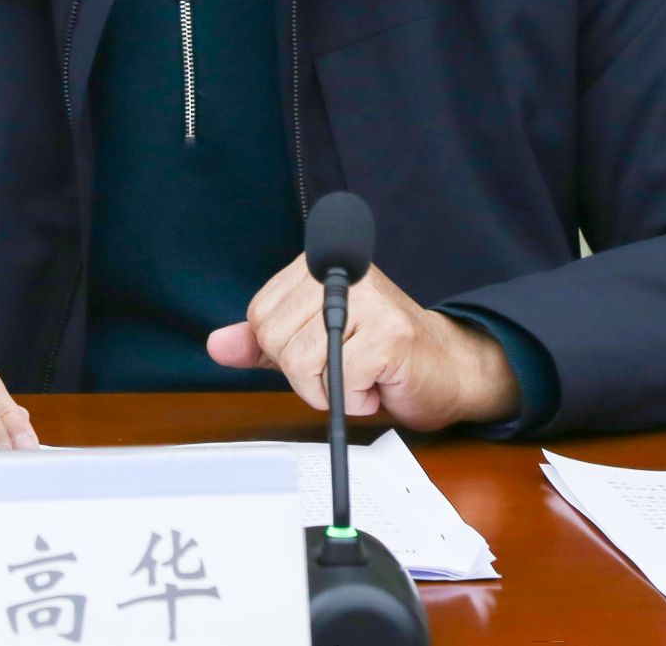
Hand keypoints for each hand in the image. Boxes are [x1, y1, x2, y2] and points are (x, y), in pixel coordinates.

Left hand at [205, 257, 518, 430]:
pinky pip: (339, 383)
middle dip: (306, 374)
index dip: (284, 351)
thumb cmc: (378, 356)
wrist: (446, 370)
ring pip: (301, 362)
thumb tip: (218, 344)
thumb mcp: (310, 346)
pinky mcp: (388, 334)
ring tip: (362, 373)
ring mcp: (368, 300)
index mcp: (316, 265)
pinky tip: (379, 382)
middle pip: (275, 339)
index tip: (322, 351)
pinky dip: (356, 399)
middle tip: (345, 366)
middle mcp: (342, 272)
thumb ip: (262, 344)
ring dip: (330, 389)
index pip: (260, 317)